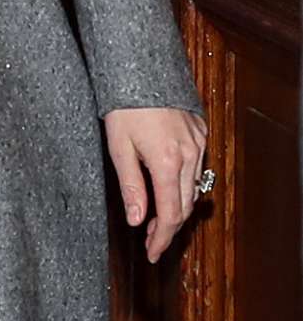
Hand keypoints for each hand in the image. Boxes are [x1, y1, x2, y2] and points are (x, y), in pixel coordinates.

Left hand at [104, 105, 208, 262]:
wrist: (140, 67)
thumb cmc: (123, 105)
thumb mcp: (119, 148)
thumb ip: (132, 186)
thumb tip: (137, 220)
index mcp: (167, 162)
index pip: (171, 214)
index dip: (162, 238)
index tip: (152, 253)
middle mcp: (190, 154)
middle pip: (185, 205)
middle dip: (169, 227)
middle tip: (151, 241)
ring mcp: (199, 141)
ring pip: (194, 187)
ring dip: (177, 206)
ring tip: (155, 218)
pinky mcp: (200, 131)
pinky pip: (197, 166)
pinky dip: (184, 183)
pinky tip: (168, 187)